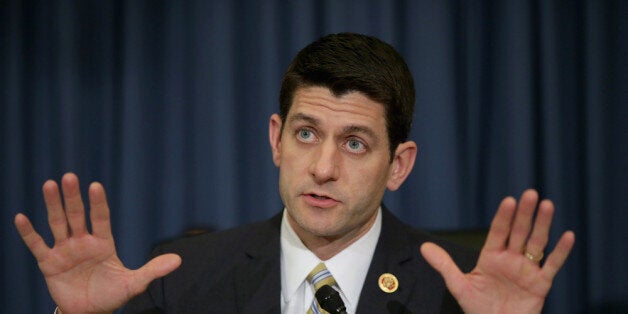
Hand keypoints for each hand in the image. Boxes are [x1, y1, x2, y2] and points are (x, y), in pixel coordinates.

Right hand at [14, 173, 180, 313]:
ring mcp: (65, 250)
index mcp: (104, 243)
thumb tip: (178, 260)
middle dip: (73, 197)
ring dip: (53, 205)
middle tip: (69, 176)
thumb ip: (153, 270)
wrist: (89, 313)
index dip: (98, 203)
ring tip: (49, 184)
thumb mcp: (134, 284)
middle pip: (77, 215)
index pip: (101, 218)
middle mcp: (83, 242)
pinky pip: (37, 245)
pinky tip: (21, 217)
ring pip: (57, 223)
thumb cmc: (112, 294)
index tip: (95, 186)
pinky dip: (29, 233)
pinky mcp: (49, 263)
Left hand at [420, 189, 574, 313]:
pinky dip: (561, 251)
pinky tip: (568, 235)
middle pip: (519, 232)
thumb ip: (444, 265)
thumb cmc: (477, 308)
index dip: (504, 217)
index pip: (498, 232)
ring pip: (536, 243)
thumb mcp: (458, 286)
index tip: (508, 200)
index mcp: (491, 257)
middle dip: (524, 213)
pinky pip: (553, 265)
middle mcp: (511, 259)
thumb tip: (423, 248)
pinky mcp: (540, 284)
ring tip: (547, 205)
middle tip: (530, 193)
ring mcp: (527, 270)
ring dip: (542, 224)